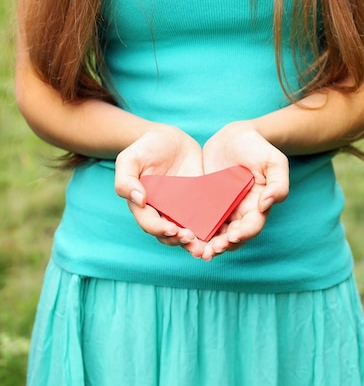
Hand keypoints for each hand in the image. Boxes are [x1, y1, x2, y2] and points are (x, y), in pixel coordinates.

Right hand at [114, 125, 205, 257]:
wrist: (170, 138)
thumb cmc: (145, 148)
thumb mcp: (129, 159)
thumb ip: (125, 179)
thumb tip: (138, 200)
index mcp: (143, 206)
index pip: (149, 224)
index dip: (160, 229)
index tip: (172, 229)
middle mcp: (161, 213)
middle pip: (168, 235)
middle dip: (179, 240)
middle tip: (190, 238)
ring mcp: (180, 210)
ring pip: (186, 233)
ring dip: (194, 243)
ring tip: (203, 246)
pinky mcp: (197, 204)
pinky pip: (203, 221)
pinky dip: (209, 231)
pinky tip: (217, 234)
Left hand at [201, 121, 288, 259]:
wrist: (234, 136)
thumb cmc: (258, 148)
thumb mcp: (274, 162)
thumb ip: (278, 184)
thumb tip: (267, 205)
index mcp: (258, 207)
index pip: (252, 227)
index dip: (243, 234)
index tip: (232, 236)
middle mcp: (240, 214)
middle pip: (232, 238)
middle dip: (221, 246)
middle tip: (208, 252)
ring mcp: (222, 211)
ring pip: (215, 235)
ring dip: (206, 245)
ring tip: (195, 250)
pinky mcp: (205, 205)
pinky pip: (199, 221)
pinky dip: (193, 231)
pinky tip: (182, 235)